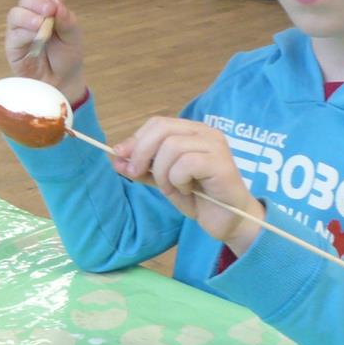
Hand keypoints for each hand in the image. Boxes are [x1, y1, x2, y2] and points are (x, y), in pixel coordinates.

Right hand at [4, 0, 86, 102]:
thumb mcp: (73, 37)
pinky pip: (13, 33)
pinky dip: (25, 32)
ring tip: (41, 25)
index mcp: (48, 7)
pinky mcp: (12, 44)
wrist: (62, 81)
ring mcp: (20, 29)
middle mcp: (32, 14)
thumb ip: (68, 21)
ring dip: (29, 16)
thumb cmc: (67, 56)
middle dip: (38, 1)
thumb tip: (60, 7)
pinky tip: (36, 37)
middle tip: (51, 11)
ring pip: (16, 13)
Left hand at [111, 118, 264, 251]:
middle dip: (142, 153)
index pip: (157, 123)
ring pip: (172, 147)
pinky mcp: (221, 162)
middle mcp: (205, 132)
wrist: (228, 221)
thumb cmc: (199, 199)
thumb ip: (143, 169)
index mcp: (192, 131)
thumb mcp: (163, 181)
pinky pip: (186, 163)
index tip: (120, 158)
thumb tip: (115, 157)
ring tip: (173, 188)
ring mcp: (215, 145)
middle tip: (137, 174)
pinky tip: (188, 190)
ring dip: (163, 173)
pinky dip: (178, 180)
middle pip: (162, 128)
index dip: (136, 140)